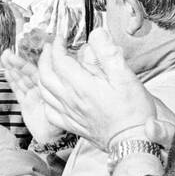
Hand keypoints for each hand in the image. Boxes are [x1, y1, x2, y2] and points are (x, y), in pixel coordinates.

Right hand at [0, 49, 63, 143]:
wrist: (56, 140)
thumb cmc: (65, 121)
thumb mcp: (67, 101)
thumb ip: (66, 86)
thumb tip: (76, 64)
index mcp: (52, 88)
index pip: (42, 71)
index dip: (38, 59)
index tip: (35, 48)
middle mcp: (42, 90)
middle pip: (29, 73)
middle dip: (18, 63)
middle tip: (7, 54)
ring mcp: (33, 97)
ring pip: (22, 80)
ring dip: (13, 69)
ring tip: (5, 58)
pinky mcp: (26, 105)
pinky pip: (18, 90)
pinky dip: (12, 81)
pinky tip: (7, 72)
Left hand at [36, 29, 156, 151]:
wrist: (132, 142)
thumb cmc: (132, 111)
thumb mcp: (125, 76)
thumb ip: (108, 53)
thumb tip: (96, 33)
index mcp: (82, 86)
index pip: (59, 61)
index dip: (57, 46)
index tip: (61, 38)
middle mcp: (71, 100)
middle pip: (45, 75)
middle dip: (45, 58)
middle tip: (51, 48)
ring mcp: (69, 114)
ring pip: (44, 93)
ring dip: (42, 76)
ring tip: (47, 66)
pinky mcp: (72, 126)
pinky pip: (50, 112)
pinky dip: (46, 100)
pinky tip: (51, 95)